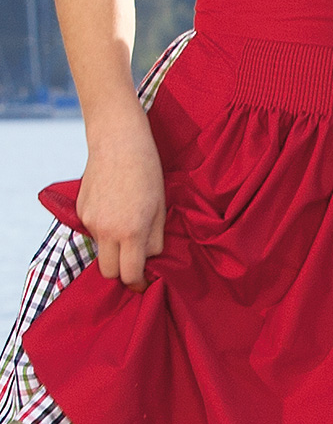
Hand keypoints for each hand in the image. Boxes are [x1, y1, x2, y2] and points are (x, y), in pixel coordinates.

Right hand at [77, 107, 165, 291]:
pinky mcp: (80, 211)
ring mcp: (90, 221)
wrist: (118, 140)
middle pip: (109, 272)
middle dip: (122, 272)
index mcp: (131, 231)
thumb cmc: (147, 170)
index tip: (144, 282)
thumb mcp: (161, 206)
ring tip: (127, 226)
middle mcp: (107, 230)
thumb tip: (150, 260)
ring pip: (100, 252)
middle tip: (136, 261)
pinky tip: (114, 208)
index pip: (129, 275)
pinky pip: (92, 232)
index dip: (138, 283)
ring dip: (113, 250)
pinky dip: (103, 229)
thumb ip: (155, 239)